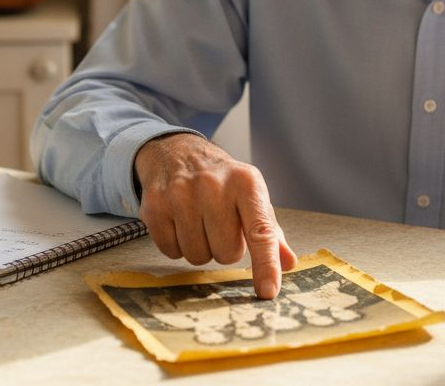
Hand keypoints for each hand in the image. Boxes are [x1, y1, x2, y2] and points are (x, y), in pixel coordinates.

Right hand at [134, 133, 295, 298]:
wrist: (177, 153)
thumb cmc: (221, 181)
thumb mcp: (250, 196)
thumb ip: (269, 231)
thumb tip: (289, 263)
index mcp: (246, 183)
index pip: (260, 231)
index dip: (266, 264)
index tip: (268, 291)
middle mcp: (213, 185)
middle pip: (226, 253)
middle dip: (224, 248)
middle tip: (219, 225)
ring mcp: (181, 194)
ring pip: (197, 256)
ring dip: (200, 248)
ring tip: (199, 221)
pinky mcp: (155, 206)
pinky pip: (171, 252)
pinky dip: (176, 245)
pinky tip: (179, 222)